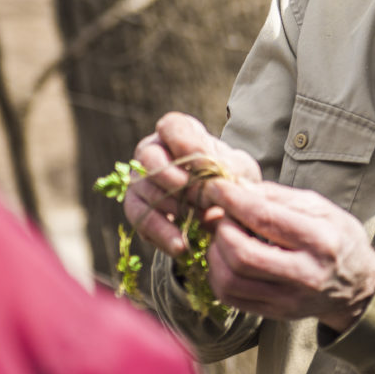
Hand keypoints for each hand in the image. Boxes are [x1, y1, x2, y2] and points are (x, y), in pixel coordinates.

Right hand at [126, 112, 260, 257]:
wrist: (222, 209)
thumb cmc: (229, 178)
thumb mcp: (238, 169)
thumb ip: (230, 169)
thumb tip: (217, 182)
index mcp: (179, 132)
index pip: (172, 127)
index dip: (187, 144)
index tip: (207, 163)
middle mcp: (152, 151)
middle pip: (151, 159)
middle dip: (181, 182)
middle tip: (207, 200)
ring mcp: (139, 179)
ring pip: (147, 191)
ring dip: (177, 209)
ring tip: (203, 222)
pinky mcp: (136, 208)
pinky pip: (142, 220)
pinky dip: (163, 234)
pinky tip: (182, 246)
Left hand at [203, 175, 374, 333]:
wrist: (357, 286)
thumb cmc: (338, 238)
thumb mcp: (320, 208)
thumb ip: (278, 197)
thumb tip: (237, 188)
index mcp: (320, 240)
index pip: (264, 218)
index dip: (232, 200)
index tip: (215, 187)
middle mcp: (305, 274)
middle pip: (242, 254)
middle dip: (222, 229)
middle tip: (223, 215)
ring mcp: (289, 299)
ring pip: (231, 280)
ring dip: (216, 253)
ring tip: (224, 237)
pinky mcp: (274, 314)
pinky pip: (229, 297)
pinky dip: (217, 274)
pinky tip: (225, 259)